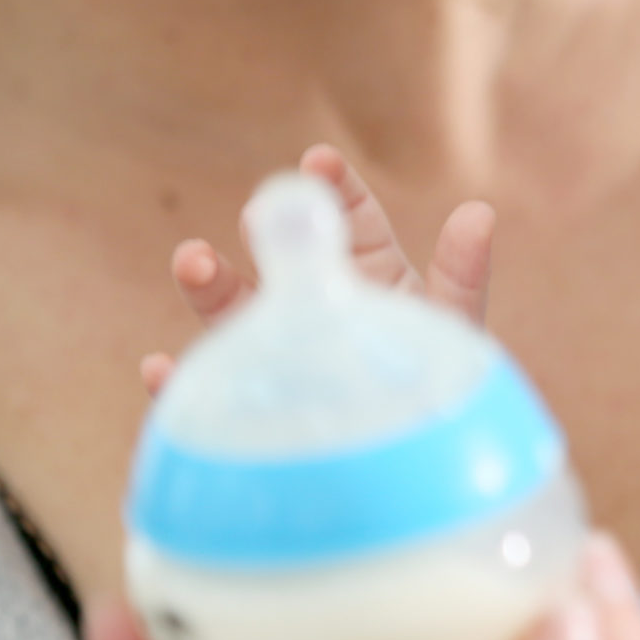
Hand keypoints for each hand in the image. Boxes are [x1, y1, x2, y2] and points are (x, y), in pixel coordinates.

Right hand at [140, 141, 498, 390]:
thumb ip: (462, 277)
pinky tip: (159, 371)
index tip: (319, 161)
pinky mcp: (256, 414)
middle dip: (265, 235)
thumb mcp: (454, 334)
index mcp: (371, 278)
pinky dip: (180, 386)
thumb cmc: (445, 399)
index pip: (352, 220)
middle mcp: (319, 311)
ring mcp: (283, 360)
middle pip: (283, 263)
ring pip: (236, 317)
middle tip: (258, 215)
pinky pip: (213, 398)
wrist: (420, 479)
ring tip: (192, 261)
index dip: (335, 188)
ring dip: (210, 288)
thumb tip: (480, 213)